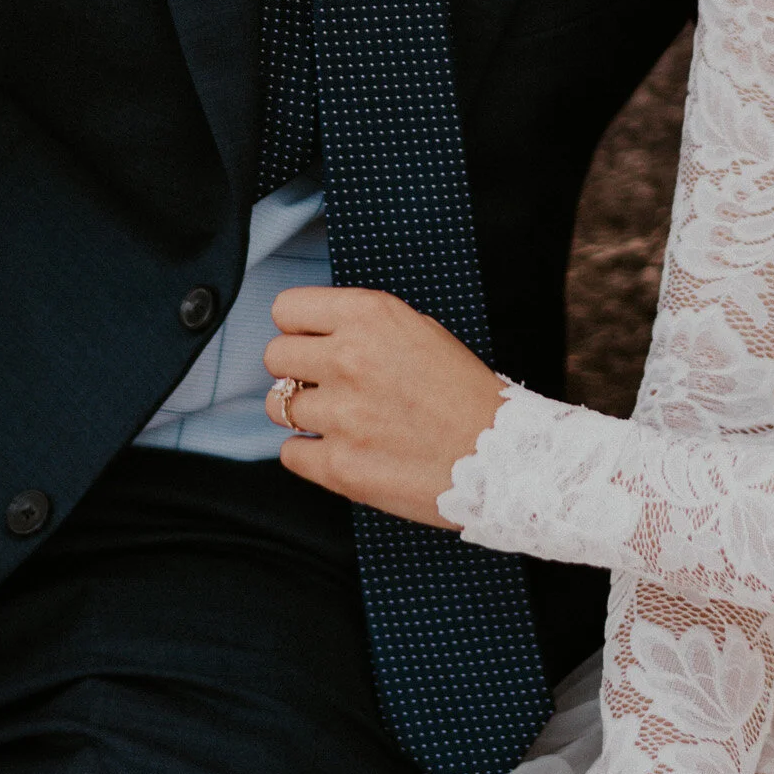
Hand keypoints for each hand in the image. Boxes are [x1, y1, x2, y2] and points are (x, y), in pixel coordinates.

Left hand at [263, 286, 506, 525]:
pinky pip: (290, 452)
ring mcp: (341, 415)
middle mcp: (349, 358)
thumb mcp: (420, 330)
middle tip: (327, 383)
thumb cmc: (464, 393)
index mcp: (370, 316)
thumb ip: (364, 325)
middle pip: (274, 356)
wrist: (499, 455)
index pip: (286, 308)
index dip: (298, 327)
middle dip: (296, 369)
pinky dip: (311, 453)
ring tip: (341, 418)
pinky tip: (345, 448)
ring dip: (303, 412)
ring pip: (278, 406)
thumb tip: (316, 331)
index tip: (311, 340)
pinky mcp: (339, 465)